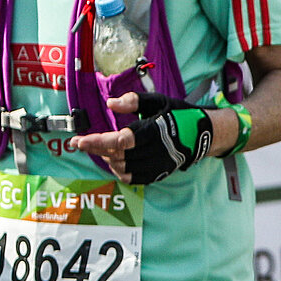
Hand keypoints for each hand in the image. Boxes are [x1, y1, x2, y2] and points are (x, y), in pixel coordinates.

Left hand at [70, 92, 216, 183]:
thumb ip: (133, 101)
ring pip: (123, 168)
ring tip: (101, 149)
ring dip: (107, 159)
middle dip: (96, 149)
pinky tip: (114, 163)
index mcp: (153, 131)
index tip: (78, 141)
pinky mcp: (159, 173)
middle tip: (83, 143)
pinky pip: (135, 179)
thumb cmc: (178, 115)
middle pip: (117, 155)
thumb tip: (111, 104)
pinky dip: (120, 172)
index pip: (120, 141)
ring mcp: (158, 164)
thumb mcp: (158, 101)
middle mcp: (155, 150)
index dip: (97, 142)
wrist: (203, 135)